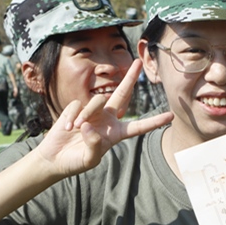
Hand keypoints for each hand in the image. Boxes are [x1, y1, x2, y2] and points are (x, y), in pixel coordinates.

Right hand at [35, 59, 173, 178]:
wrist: (55, 158)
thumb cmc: (75, 162)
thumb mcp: (89, 160)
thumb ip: (94, 146)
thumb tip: (90, 126)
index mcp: (116, 133)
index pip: (138, 127)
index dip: (154, 122)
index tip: (171, 116)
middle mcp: (107, 119)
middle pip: (121, 95)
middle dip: (129, 78)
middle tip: (138, 62)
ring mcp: (92, 112)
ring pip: (96, 101)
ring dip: (86, 114)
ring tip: (76, 129)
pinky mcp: (76, 108)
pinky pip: (77, 105)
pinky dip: (71, 117)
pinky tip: (67, 128)